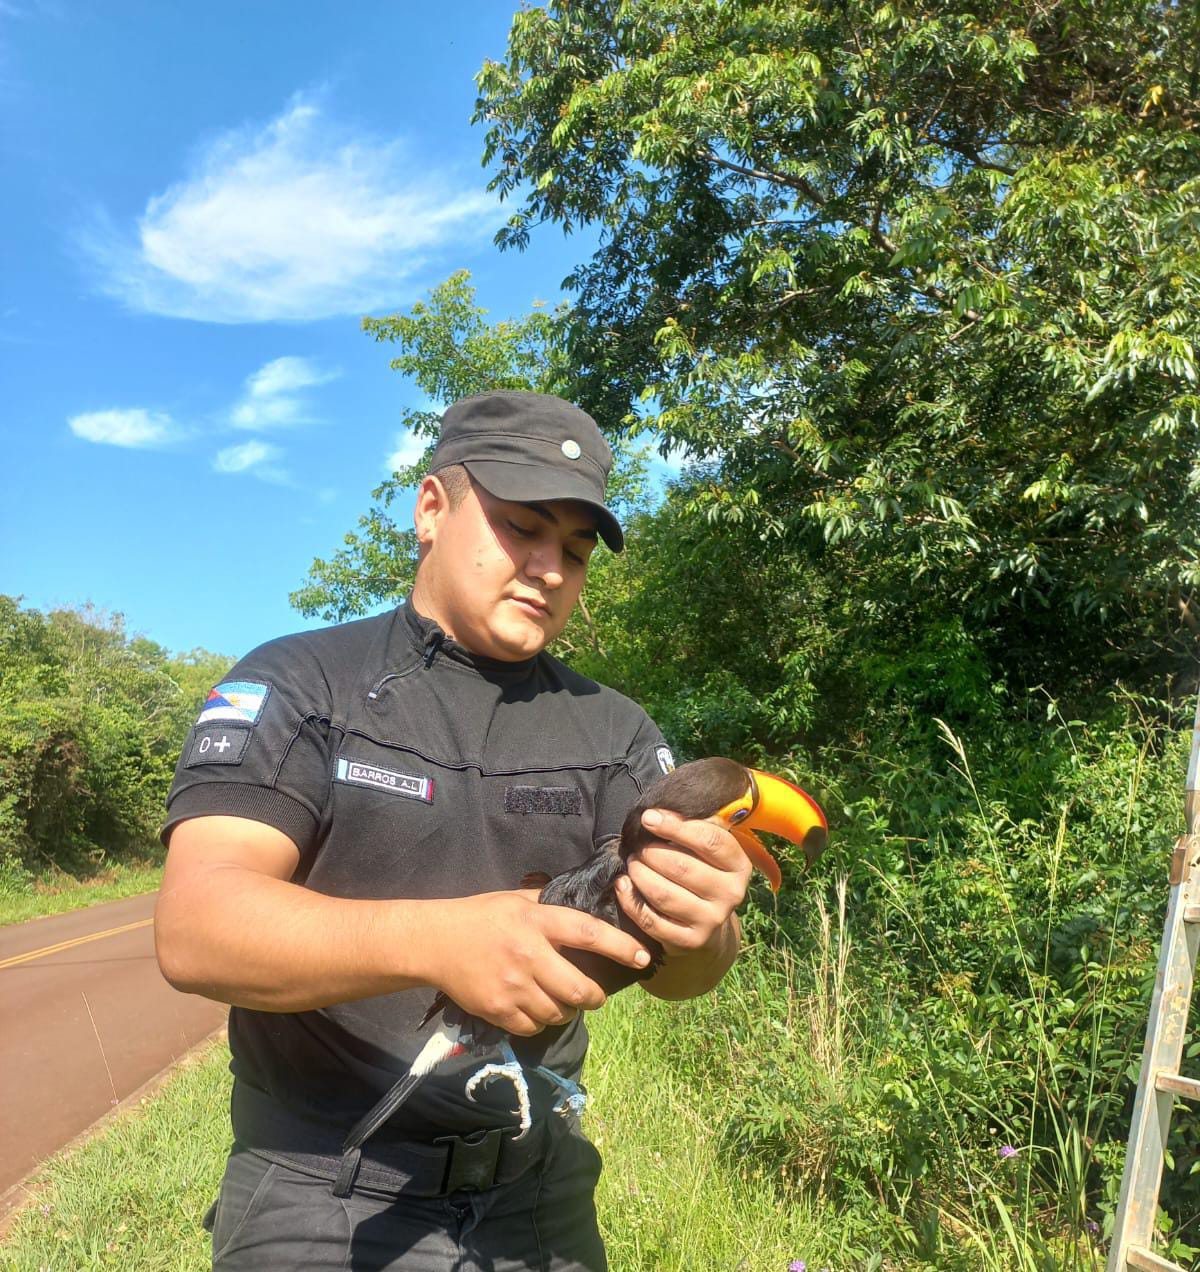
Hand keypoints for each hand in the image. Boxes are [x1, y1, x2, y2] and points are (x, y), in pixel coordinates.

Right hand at [420, 890, 652, 1036]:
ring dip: (568, 1011)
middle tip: (595, 995)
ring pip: (559, 1013)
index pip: (588, 933)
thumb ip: (550, 905)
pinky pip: (534, 1027)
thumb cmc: (480, 915)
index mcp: (536, 921)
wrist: (434, 942)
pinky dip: (541, 1022)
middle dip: (595, 997)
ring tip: (563, 1001)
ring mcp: (513, 987)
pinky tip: (536, 1008)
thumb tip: (588, 904)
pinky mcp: (498, 1010)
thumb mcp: (517, 899)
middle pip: (579, 990)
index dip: (620, 946)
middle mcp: (528, 955)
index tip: (641, 956)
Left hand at [616, 808, 751, 955]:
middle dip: (651, 853)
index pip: (709, 841)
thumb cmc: (701, 871)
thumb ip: (693, 828)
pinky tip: (623, 885)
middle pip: (683, 867)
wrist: (707, 921)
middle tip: (637, 847)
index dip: (675, 826)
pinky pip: (652, 921)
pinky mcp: (689, 941)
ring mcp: (712, 920)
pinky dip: (632, 901)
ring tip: (632, 864)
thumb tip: (661, 811)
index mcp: (739, 865)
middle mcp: (732, 894)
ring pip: (665, 894)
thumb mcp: (706, 849)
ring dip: (640, 875)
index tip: (648, 817)